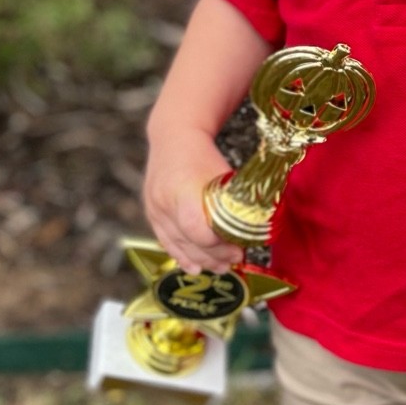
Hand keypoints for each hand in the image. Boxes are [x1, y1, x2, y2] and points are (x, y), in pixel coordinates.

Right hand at [143, 126, 238, 271]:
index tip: (239, 250)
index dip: (219, 246)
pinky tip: (196, 267)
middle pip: (189, 242)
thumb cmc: (206, 156)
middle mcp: (164, 202)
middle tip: (235, 259)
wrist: (173, 137)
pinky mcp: (151, 213)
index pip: (198, 230)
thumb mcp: (224, 176)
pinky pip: (166, 242)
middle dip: (214, 256)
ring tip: (222, 267)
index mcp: (183, 190)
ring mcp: (155, 209)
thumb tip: (254, 234)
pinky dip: (182, 256)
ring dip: (201, 260)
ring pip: (177, 245)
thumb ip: (234, 204)